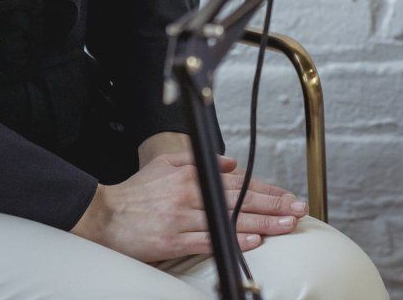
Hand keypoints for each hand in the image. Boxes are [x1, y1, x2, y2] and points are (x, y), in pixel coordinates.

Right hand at [70, 150, 308, 262]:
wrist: (103, 214)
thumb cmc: (136, 191)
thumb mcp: (167, 164)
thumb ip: (202, 160)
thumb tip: (233, 163)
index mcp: (192, 175)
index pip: (238, 182)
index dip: (266, 189)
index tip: (288, 196)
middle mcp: (191, 194)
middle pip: (241, 200)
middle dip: (274, 205)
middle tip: (299, 210)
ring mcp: (183, 218)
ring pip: (230, 220)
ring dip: (262, 224)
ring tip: (287, 226)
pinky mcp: (173, 240)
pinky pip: (209, 240)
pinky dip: (232, 241)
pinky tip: (253, 242)